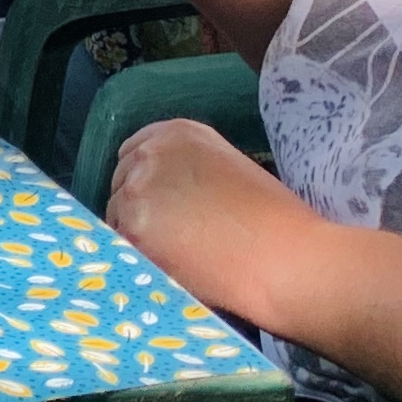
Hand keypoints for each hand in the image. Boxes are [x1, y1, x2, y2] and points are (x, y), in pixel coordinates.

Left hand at [103, 118, 313, 317]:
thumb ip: (188, 170)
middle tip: (168, 235)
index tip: (156, 201)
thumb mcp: (227, 168)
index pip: (133, 152)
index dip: (144, 181)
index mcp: (177, 133)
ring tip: (174, 255)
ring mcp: (137, 191)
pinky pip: (119, 245)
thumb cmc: (274, 220)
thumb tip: (167, 195)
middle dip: (138, 207)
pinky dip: (136, 257)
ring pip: (116, 215)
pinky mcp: (134, 230)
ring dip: (136, 234)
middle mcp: (150, 155)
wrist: (285, 258)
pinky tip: (167, 268)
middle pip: (120, 182)